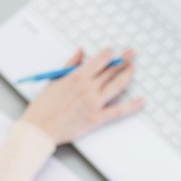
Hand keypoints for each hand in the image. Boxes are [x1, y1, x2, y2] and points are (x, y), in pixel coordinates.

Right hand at [20, 48, 143, 144]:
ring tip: (134, 68)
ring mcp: (94, 104)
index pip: (99, 60)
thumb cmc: (43, 106)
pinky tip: (141, 100)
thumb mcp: (54, 80)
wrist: (40, 128)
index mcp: (77, 77)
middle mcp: (88, 88)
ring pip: (118, 86)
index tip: (112, 51)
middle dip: (123, 60)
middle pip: (111, 70)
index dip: (108, 53)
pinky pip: (119, 111)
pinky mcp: (96, 118)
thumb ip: (69, 64)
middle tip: (131, 54)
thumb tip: (80, 51)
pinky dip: (132, 106)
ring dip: (128, 75)